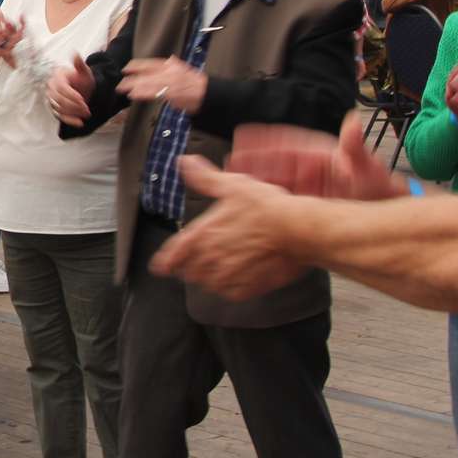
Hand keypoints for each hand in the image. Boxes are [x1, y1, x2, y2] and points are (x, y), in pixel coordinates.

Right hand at [46, 53, 94, 126]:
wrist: (83, 88)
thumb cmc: (82, 79)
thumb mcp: (84, 71)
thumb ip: (79, 64)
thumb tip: (75, 53)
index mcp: (58, 77)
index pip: (61, 88)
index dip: (71, 95)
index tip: (82, 100)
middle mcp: (52, 88)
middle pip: (59, 100)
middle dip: (74, 106)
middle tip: (87, 109)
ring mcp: (52, 99)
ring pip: (59, 109)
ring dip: (74, 113)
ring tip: (87, 114)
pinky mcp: (55, 108)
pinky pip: (60, 116)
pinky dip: (70, 121)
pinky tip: (80, 123)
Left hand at [118, 57, 207, 114]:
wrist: (207, 93)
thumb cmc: (195, 84)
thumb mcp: (182, 69)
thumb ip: (172, 65)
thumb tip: (167, 61)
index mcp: (170, 65)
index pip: (149, 63)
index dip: (135, 66)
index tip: (125, 68)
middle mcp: (168, 71)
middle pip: (144, 73)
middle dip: (131, 78)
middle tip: (120, 82)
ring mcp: (169, 82)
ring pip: (146, 83)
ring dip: (132, 86)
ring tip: (122, 89)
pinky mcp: (170, 93)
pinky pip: (152, 93)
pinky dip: (141, 94)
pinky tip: (133, 95)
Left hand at [149, 156, 307, 300]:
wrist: (297, 229)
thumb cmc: (266, 207)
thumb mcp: (232, 185)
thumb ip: (205, 178)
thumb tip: (186, 163)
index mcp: (203, 234)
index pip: (174, 253)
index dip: (165, 261)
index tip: (160, 267)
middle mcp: (211, 257)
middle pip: (189, 272)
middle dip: (189, 268)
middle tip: (196, 264)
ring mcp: (229, 275)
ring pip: (208, 284)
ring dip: (209, 279)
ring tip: (217, 270)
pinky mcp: (249, 287)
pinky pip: (231, 294)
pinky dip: (231, 289)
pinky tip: (237, 279)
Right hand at [225, 115, 398, 201]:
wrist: (384, 210)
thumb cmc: (377, 186)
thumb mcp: (367, 165)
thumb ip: (355, 145)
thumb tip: (353, 121)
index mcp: (318, 154)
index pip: (285, 143)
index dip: (263, 139)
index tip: (243, 135)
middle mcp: (307, 168)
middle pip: (273, 162)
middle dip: (250, 160)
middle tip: (229, 160)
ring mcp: (304, 186)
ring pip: (272, 180)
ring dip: (251, 178)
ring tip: (230, 178)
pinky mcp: (303, 204)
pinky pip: (278, 199)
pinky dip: (262, 197)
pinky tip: (248, 200)